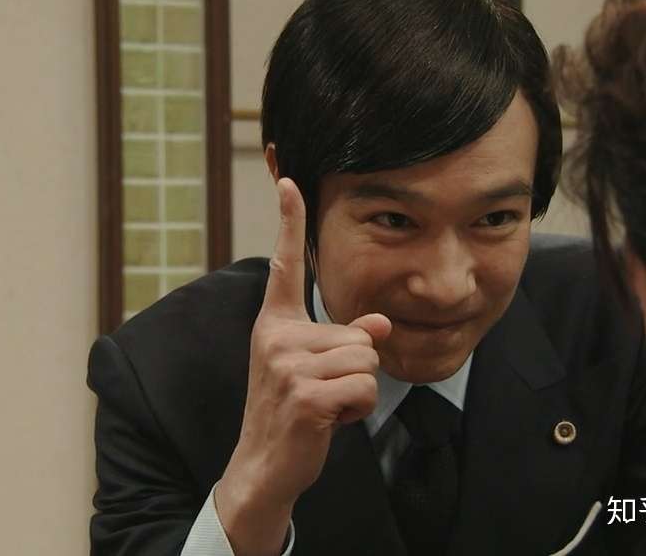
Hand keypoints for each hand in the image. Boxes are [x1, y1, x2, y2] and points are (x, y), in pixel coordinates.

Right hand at [214, 178, 390, 555]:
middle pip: (360, 333)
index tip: (288, 179)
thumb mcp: (316, 370)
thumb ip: (346, 342)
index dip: (287, 220)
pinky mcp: (304, 396)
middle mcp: (276, 337)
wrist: (264, 466)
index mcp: (275, 324)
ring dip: (358, 391)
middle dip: (357, 368)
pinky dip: (358, 411)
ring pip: (366, 359)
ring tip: (327, 406)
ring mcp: (287, 366)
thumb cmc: (293, 414)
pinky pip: (364, 388)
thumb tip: (381, 325)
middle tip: (324, 393)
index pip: (283, 265)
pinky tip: (330, 422)